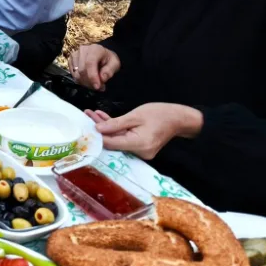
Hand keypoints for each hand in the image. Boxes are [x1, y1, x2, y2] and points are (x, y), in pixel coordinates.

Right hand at [68, 44, 120, 89]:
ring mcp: (75, 55)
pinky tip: (87, 80)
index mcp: (95, 49)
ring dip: (85, 83)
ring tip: (94, 83)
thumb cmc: (108, 59)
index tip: (97, 86)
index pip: (90, 63)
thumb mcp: (115, 64)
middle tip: (99, 86)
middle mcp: (82, 50)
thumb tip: (102, 78)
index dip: (92, 76)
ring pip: (76, 74)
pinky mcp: (70, 60)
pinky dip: (80, 80)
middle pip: (82, 70)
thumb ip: (109, 71)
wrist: (102, 55)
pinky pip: (73, 74)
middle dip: (90, 82)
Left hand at [85, 103, 202, 159]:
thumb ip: (116, 124)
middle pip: (113, 141)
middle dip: (99, 128)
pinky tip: (103, 118)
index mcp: (138, 145)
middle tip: (87, 114)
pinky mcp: (141, 147)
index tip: (86, 124)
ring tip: (92, 113)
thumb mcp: (135, 116)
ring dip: (105, 126)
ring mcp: (140, 151)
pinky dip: (115, 129)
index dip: (98, 135)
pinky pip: (124, 138)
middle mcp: (139, 152)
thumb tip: (97, 129)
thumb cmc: (159, 114)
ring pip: (117, 139)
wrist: (179, 118)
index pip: (111, 143)